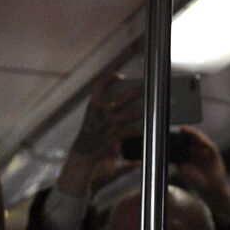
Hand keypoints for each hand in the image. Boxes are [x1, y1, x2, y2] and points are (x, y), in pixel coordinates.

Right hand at [60, 73, 141, 197]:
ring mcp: (104, 127)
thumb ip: (108, 109)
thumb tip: (123, 102)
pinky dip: (135, 130)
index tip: (118, 75)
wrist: (82, 155)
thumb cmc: (90, 135)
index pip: (98, 88)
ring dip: (137, 112)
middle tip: (144, 87)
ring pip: (125, 116)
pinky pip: (127, 132)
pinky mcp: (111, 139)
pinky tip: (141, 129)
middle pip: (118, 100)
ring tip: (148, 109)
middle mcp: (98, 115)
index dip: (107, 80)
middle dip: (132, 93)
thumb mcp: (93, 118)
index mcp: (91, 107)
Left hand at [174, 126, 229, 224]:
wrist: (210, 189)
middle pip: (191, 138)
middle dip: (185, 132)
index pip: (183, 142)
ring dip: (193, 133)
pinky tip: (197, 137)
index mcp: (188, 154)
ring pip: (199, 138)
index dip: (178, 137)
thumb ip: (177, 160)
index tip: (170, 132)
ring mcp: (205, 151)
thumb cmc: (196, 181)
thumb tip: (167, 151)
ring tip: (185, 129)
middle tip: (178, 128)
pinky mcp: (213, 153)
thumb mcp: (183, 169)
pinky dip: (203, 140)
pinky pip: (208, 144)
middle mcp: (197, 151)